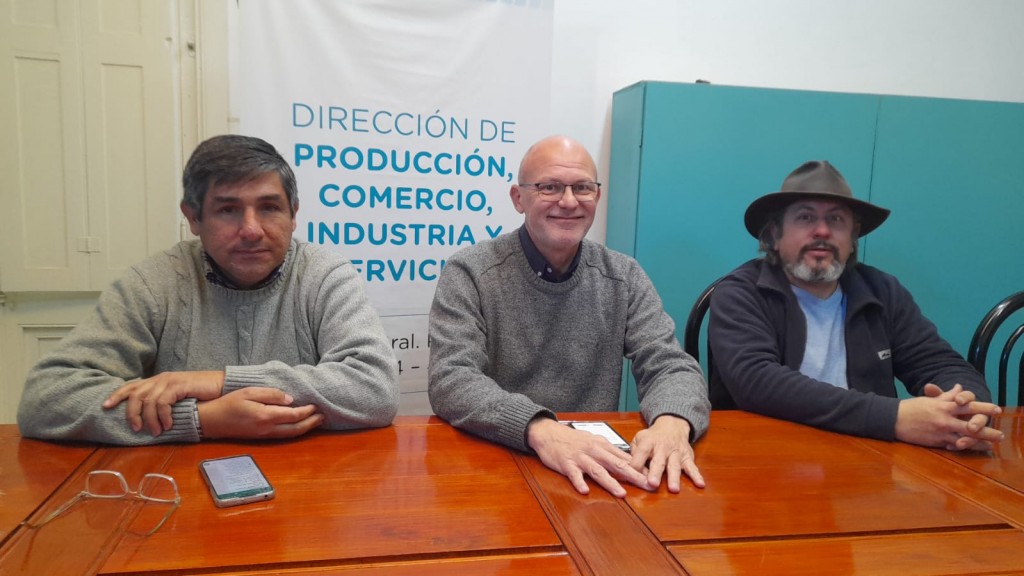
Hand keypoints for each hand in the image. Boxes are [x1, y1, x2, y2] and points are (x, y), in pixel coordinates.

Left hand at [102, 370, 224, 434]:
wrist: (221, 385)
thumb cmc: (201, 394)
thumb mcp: (178, 397)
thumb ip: (163, 401)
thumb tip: (148, 417)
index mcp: (157, 380)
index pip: (131, 386)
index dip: (116, 395)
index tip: (105, 406)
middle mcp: (160, 378)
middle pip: (135, 395)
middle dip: (132, 413)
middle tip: (137, 428)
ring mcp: (169, 380)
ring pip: (148, 401)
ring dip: (150, 420)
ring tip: (157, 431)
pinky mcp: (179, 385)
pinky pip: (163, 402)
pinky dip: (163, 416)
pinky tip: (168, 424)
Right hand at [198, 387, 323, 439]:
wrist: (211, 421)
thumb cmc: (228, 403)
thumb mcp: (249, 392)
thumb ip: (271, 394)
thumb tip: (290, 399)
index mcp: (266, 416)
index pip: (293, 415)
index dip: (307, 411)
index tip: (316, 404)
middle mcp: (267, 429)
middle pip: (296, 429)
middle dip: (311, 422)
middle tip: (323, 415)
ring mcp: (264, 435)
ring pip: (290, 435)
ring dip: (305, 428)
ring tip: (317, 421)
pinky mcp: (261, 437)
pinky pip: (283, 436)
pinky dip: (295, 431)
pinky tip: (299, 426)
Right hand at [526, 417, 647, 497]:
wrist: (550, 433)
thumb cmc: (575, 440)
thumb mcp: (595, 443)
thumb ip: (611, 454)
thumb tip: (630, 465)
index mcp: (603, 446)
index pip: (626, 459)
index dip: (641, 469)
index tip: (654, 478)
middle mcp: (595, 451)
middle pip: (617, 465)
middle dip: (634, 476)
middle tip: (648, 486)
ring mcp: (581, 458)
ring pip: (598, 470)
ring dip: (610, 482)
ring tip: (621, 493)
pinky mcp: (566, 464)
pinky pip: (574, 474)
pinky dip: (579, 482)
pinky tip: (585, 490)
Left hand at [629, 414, 704, 491]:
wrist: (672, 425)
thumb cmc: (653, 437)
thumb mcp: (639, 438)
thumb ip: (634, 451)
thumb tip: (631, 467)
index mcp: (648, 442)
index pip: (641, 453)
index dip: (636, 464)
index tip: (632, 474)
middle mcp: (662, 447)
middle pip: (658, 461)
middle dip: (655, 473)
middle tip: (653, 484)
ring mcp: (676, 453)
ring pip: (675, 466)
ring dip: (674, 478)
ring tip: (674, 489)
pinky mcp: (687, 457)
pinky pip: (692, 467)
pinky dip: (696, 476)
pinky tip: (700, 484)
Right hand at [896, 383, 1002, 450]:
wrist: (894, 418)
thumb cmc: (912, 407)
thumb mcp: (930, 399)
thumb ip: (947, 395)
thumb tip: (959, 387)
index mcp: (944, 405)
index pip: (968, 405)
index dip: (984, 407)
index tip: (997, 409)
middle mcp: (945, 418)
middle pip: (971, 424)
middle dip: (988, 429)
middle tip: (1001, 434)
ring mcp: (941, 431)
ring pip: (965, 438)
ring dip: (980, 442)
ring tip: (991, 445)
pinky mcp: (936, 441)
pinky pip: (953, 445)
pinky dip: (964, 447)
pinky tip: (972, 449)